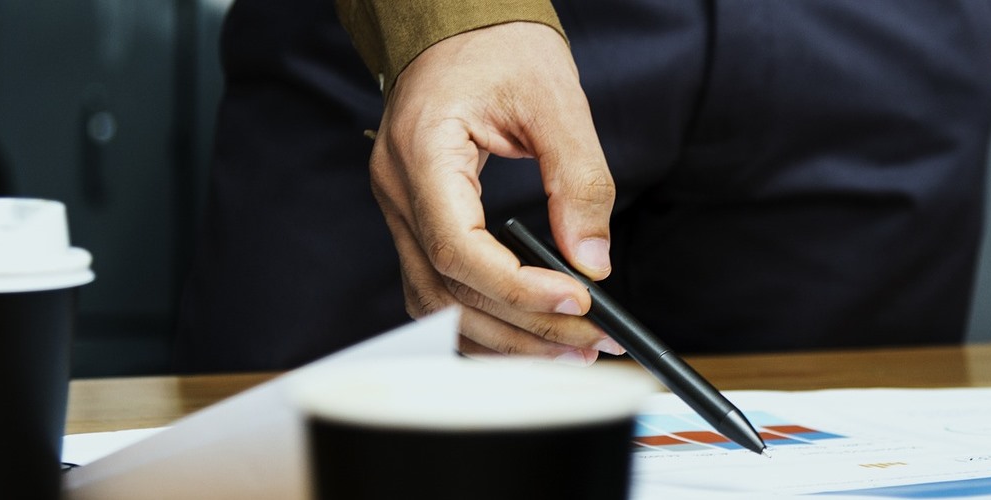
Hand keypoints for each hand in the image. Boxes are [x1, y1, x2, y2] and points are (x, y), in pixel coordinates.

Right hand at [367, 22, 623, 364]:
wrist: (458, 23)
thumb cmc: (497, 46)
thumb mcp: (555, 100)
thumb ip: (578, 179)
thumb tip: (592, 259)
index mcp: (423, 152)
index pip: (457, 248)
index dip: (517, 288)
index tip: (575, 302)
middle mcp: (398, 190)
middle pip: (447, 290)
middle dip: (522, 327)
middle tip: (589, 343)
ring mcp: (400, 208)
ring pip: (436, 302)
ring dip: (501, 337)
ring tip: (566, 351)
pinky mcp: (416, 219)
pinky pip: (437, 288)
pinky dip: (480, 319)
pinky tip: (526, 332)